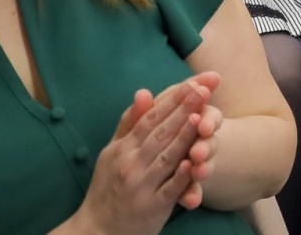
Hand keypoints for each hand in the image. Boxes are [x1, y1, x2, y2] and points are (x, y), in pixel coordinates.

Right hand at [72, 73, 218, 234]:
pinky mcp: (151, 207)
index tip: (196, 81)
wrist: (95, 232)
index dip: (174, 98)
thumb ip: (129, 123)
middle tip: (205, 88)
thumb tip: (144, 91)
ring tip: (203, 115)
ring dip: (185, 136)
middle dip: (184, 108)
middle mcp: (130, 164)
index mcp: (122, 148)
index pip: (151, 117)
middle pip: (160, 132)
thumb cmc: (107, 188)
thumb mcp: (112, 153)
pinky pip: (168, 189)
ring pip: (166, 157)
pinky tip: (193, 163)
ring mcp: (140, 186)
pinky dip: (180, 176)